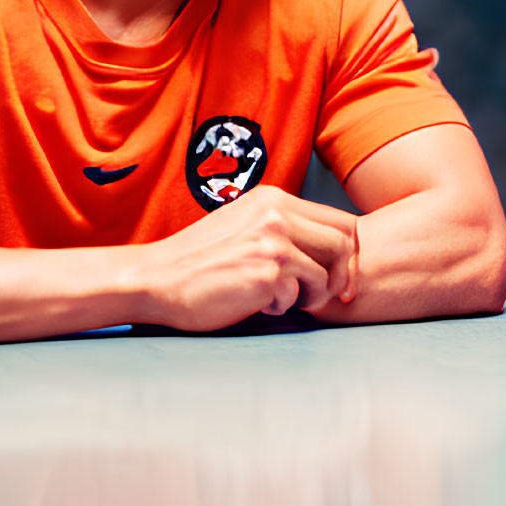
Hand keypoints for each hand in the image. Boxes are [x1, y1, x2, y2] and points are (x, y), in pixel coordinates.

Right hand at [141, 188, 359, 331]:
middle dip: (342, 274)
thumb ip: (281, 226)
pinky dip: (283, 306)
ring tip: (284, 299)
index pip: (340, 220)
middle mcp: (277, 215)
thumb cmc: (199, 260)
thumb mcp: (244, 224)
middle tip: (327, 295)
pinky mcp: (265, 273)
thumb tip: (326, 247)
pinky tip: (257, 303)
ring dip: (312, 294)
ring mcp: (272, 243)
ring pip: (326, 273)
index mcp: (274, 199)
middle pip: (345, 243)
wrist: (155, 278)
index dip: (349, 252)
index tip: (341, 275)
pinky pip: (298, 296)